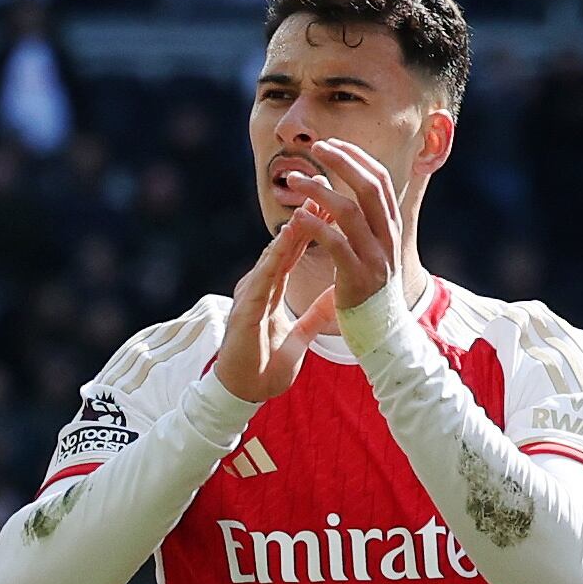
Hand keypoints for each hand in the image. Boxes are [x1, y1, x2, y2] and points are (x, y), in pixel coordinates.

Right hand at [214, 210, 335, 404]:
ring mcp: (250, 297)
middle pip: (283, 249)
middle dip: (303, 220)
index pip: (293, 254)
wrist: (244, 393)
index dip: (312, 229)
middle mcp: (258, 288)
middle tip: (320, 190)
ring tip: (306, 209)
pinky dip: (273, 261)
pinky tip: (283, 245)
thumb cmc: (266, 366)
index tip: (330, 204)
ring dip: (289, 234)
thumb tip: (337, 297)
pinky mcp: (245, 311)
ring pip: (272, 259)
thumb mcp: (300, 336)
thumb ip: (316, 315)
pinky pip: (261, 281)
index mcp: (271, 292)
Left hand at [289, 138, 401, 313]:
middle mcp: (388, 237)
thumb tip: (352, 191)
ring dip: (318, 190)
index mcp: (391, 226)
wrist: (381, 331)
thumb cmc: (368, 288)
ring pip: (350, 211)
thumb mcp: (372, 249)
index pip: (380, 180)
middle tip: (315, 147)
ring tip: (292, 179)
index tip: (333, 144)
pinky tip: (296, 216)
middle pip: (370, 186)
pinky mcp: (358, 277)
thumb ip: (365, 223)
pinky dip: (316, 226)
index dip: (357, 158)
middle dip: (342, 161)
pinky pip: (336, 244)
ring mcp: (376, 257)